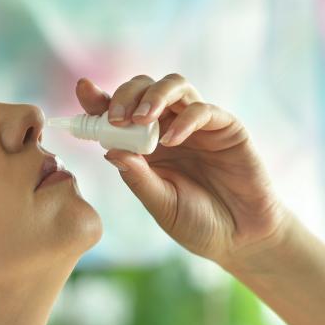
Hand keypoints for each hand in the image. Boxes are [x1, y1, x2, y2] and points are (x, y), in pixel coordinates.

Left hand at [73, 74, 295, 266]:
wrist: (241, 238)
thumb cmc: (198, 224)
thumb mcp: (161, 205)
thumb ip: (138, 178)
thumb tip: (109, 150)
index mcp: (146, 146)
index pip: (119, 112)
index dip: (99, 98)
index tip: (84, 91)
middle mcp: (170, 128)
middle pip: (145, 88)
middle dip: (126, 95)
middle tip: (117, 118)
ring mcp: (198, 125)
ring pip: (175, 85)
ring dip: (154, 95)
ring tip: (142, 118)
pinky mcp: (226, 127)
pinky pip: (203, 109)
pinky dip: (185, 118)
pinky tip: (173, 140)